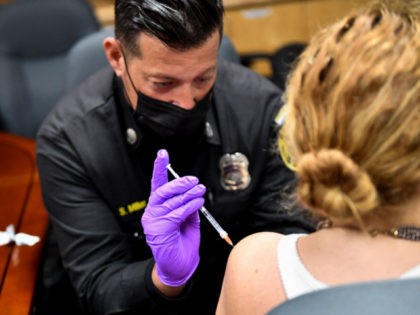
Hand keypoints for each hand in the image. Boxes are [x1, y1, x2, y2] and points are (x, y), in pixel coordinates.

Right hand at [141, 149, 204, 286]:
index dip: (159, 168)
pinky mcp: (158, 230)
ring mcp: (153, 222)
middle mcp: (152, 212)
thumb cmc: (183, 242)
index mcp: (158, 207)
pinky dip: (189, 206)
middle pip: (162, 191)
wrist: (180, 267)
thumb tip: (194, 191)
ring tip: (200, 190)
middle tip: (195, 180)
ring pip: (170, 200)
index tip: (163, 153)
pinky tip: (199, 202)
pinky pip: (175, 212)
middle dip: (179, 182)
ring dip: (188, 193)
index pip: (157, 185)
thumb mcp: (188, 219)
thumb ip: (188, 205)